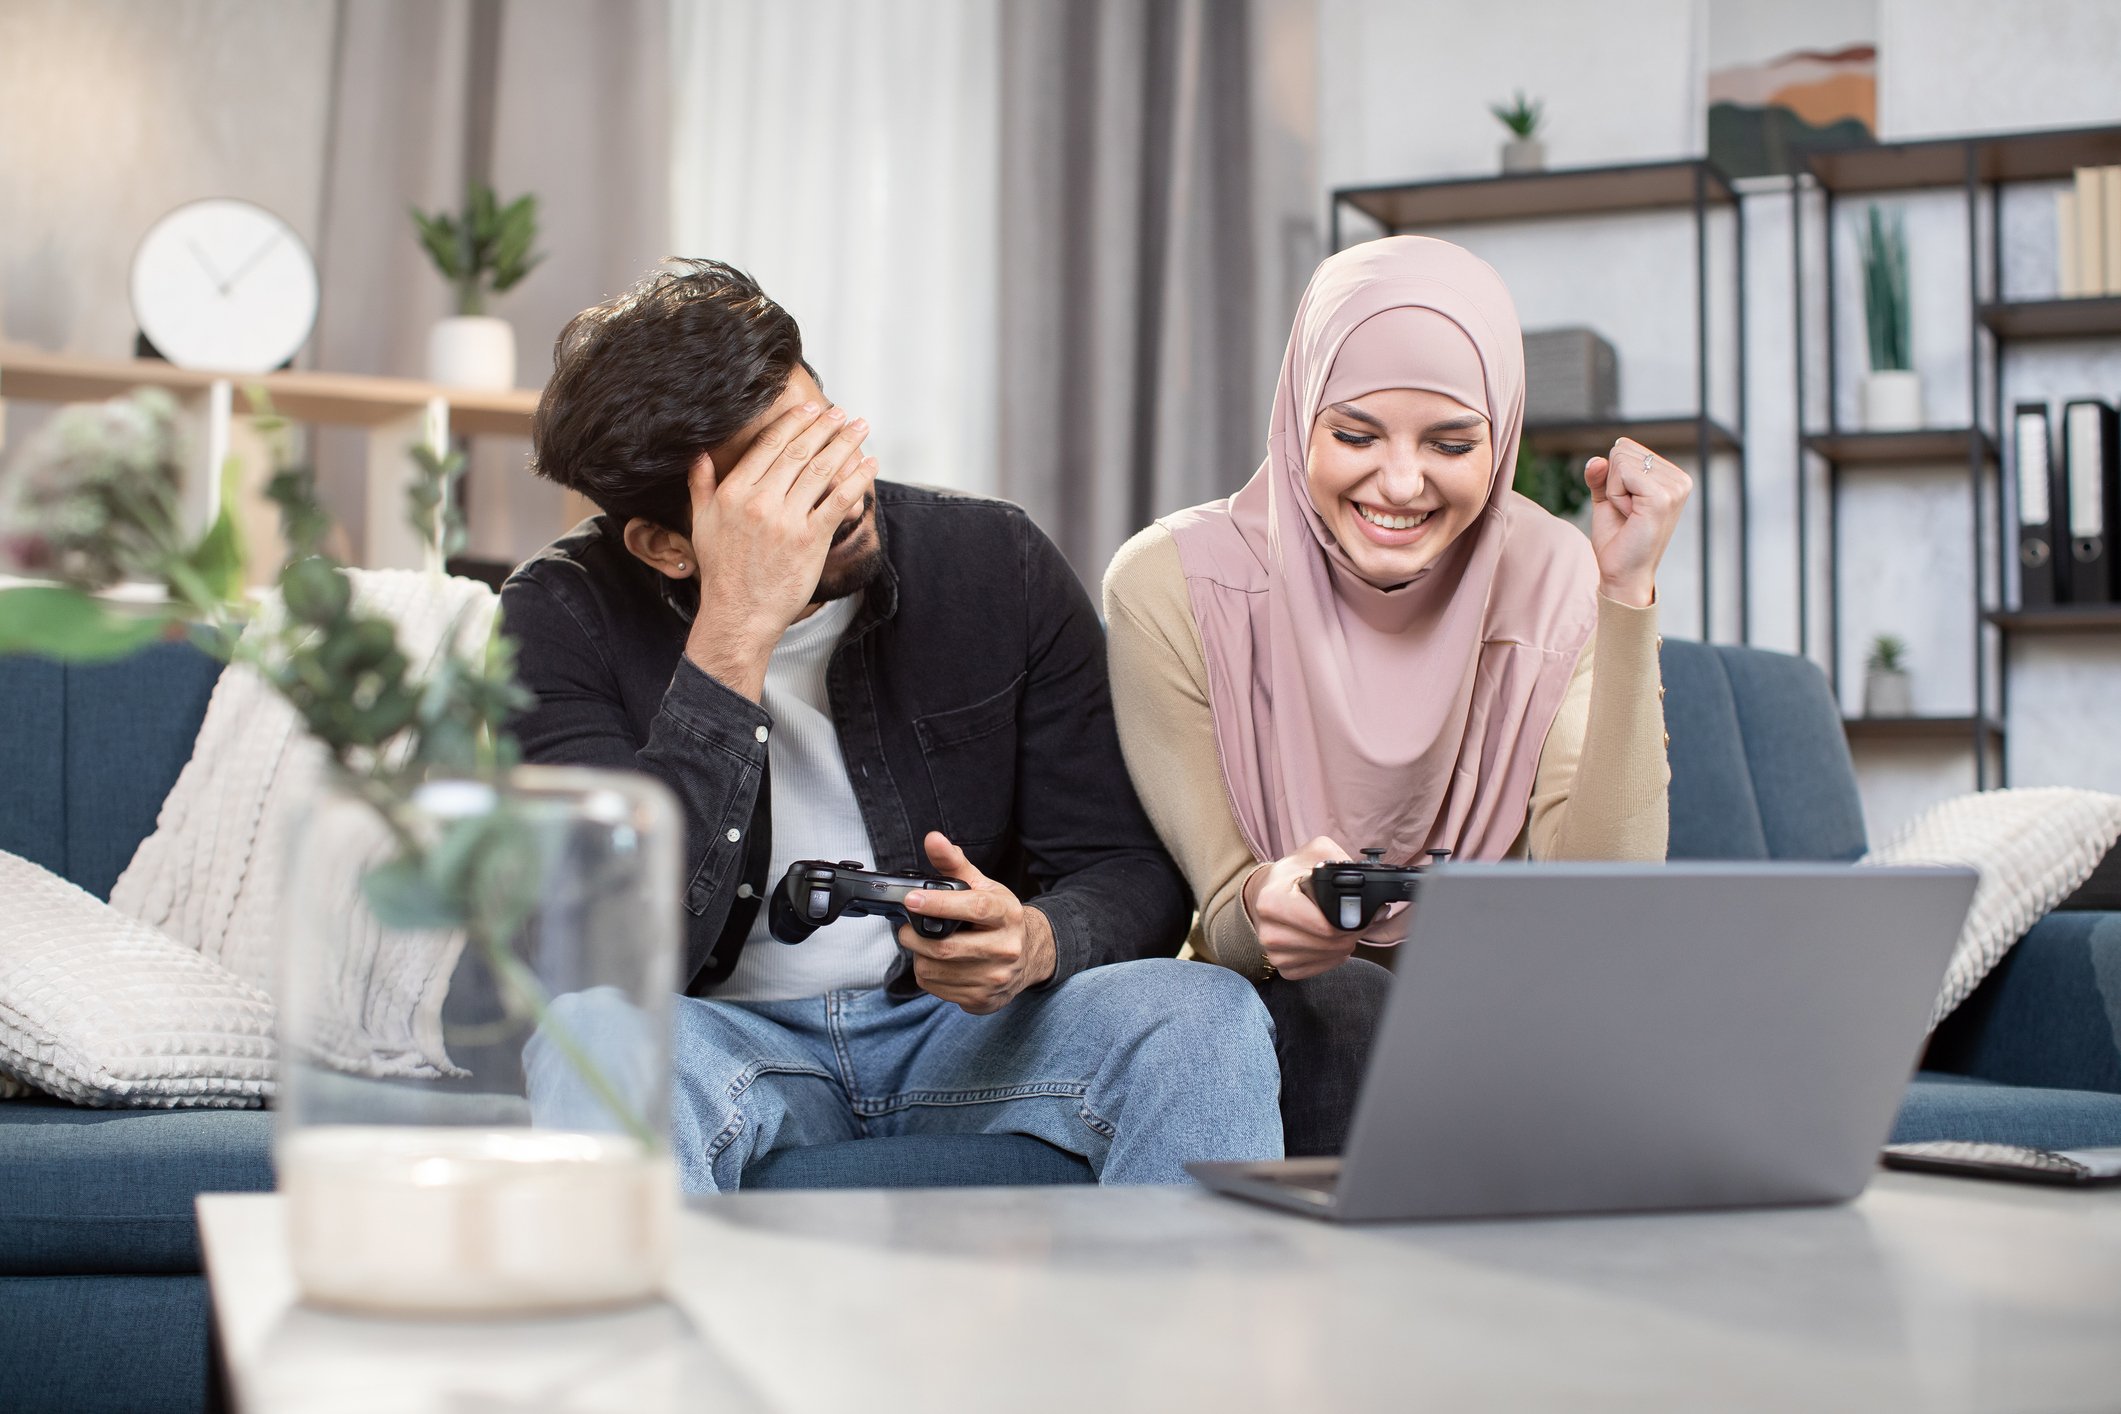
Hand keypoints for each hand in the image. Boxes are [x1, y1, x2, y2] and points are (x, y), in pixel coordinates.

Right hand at [683, 402, 875, 697]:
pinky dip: (856, 480)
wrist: (738, 615)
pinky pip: (838, 502)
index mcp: (733, 492)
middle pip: (799, 452)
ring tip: (859, 428)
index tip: (811, 407)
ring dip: (844, 444)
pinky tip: (869, 465)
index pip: (769, 445)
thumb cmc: (721, 571)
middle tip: (841, 413)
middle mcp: (760, 502)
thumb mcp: (701, 524)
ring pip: (821, 471)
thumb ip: (701, 485)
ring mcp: (787, 521)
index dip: (794, 422)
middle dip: (824, 427)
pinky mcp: (810, 541)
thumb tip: (699, 453)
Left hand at [898, 832, 1056, 1014]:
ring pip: (935, 971)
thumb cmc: (1001, 918)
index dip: (939, 903)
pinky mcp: (984, 1000)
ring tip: (924, 946)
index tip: (911, 899)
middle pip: (946, 948)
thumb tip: (932, 839)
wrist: (1030, 955)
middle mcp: (1006, 948)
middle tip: (906, 929)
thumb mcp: (983, 887)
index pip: (973, 908)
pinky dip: (928, 975)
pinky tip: (938, 964)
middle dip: (914, 937)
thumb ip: (954, 864)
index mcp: (1008, 914)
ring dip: (919, 957)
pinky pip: (938, 989)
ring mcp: (996, 978)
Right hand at [1242, 836, 1359, 980]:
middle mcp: (1269, 931)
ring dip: (1343, 944)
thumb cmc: (1292, 874)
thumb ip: (1341, 862)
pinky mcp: (1283, 968)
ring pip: (1328, 957)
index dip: (1351, 920)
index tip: (1361, 911)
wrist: (1264, 893)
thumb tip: (1369, 883)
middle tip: (1355, 918)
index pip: (1325, 926)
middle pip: (1330, 944)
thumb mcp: (1315, 852)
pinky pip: (1320, 969)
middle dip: (1351, 932)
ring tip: (1340, 926)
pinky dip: (1332, 957)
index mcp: (1272, 901)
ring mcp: (1274, 953)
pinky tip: (1328, 940)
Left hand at [1583, 438, 1691, 608]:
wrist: (1622, 572)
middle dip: (1613, 483)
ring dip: (1614, 491)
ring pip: (1620, 460)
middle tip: (1628, 512)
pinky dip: (1615, 496)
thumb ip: (1601, 475)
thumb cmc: (1618, 538)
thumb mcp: (1607, 498)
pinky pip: (1621, 474)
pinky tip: (1630, 516)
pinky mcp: (1663, 497)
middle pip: (1622, 450)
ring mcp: (1675, 487)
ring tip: (1630, 515)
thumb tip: (1596, 460)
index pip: (1626, 447)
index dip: (1614, 477)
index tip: (1627, 504)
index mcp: (1672, 475)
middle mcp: (1680, 478)